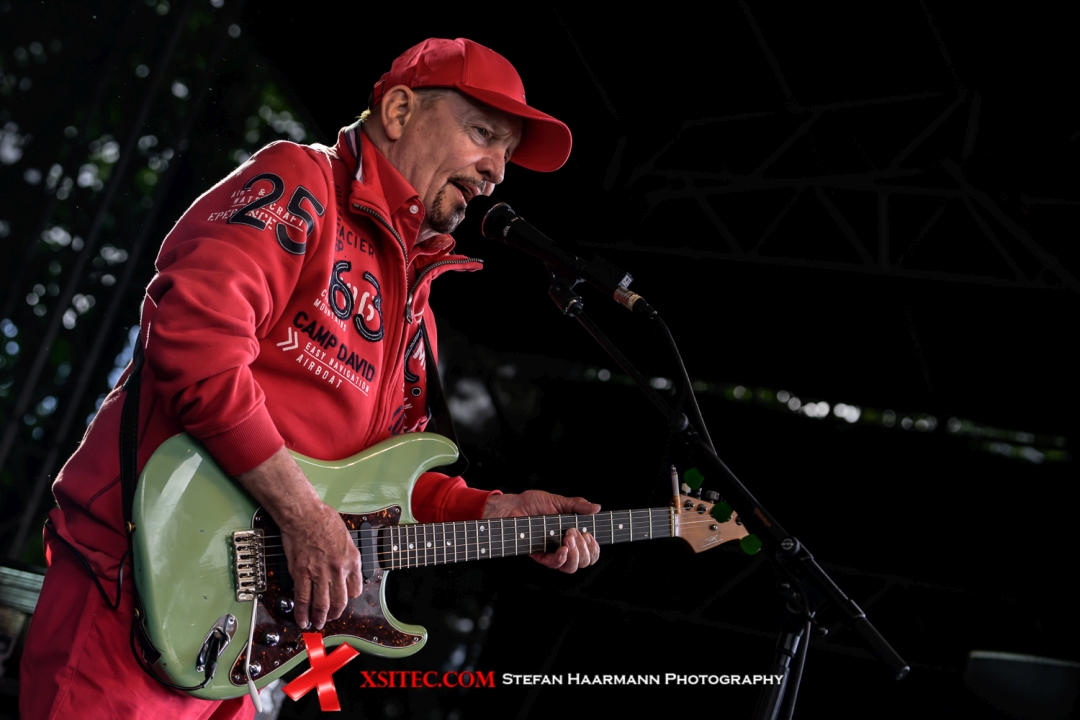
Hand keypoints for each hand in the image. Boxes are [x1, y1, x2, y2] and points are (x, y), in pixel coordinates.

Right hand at [235, 446, 362, 629]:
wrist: (304, 514)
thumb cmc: (324, 519)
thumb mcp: (346, 537)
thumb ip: (347, 555)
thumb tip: (345, 568)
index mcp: (352, 560)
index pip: (356, 589)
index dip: (349, 599)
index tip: (343, 601)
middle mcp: (338, 569)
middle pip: (339, 601)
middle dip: (335, 614)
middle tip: (330, 618)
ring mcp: (319, 573)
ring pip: (321, 604)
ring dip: (320, 618)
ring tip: (317, 623)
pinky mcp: (302, 573)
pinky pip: (303, 599)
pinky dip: (302, 613)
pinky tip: (302, 620)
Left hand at [483, 490, 600, 572]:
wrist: (513, 507)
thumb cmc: (533, 504)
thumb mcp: (558, 501)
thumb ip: (577, 506)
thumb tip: (597, 507)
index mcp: (572, 534)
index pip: (590, 550)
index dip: (594, 548)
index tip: (590, 535)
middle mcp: (565, 545)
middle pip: (584, 561)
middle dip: (585, 549)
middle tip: (574, 533)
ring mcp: (552, 552)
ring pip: (572, 567)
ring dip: (575, 555)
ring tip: (568, 539)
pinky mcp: (540, 556)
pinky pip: (554, 564)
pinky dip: (561, 558)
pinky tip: (563, 549)